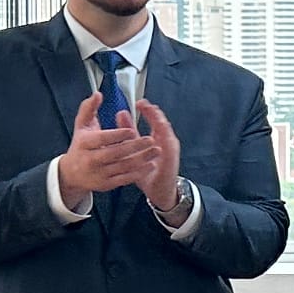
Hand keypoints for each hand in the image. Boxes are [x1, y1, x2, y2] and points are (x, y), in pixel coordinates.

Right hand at [55, 91, 157, 208]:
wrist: (71, 173)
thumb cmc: (80, 146)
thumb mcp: (82, 126)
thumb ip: (89, 109)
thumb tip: (97, 94)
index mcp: (85, 143)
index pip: (102, 139)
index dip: (117, 135)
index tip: (132, 130)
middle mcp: (90, 160)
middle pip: (114, 153)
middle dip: (134, 146)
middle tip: (150, 140)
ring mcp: (98, 173)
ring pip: (122, 167)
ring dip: (141, 159)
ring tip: (156, 151)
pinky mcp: (106, 184)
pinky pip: (124, 179)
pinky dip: (138, 172)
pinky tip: (150, 165)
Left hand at [132, 99, 185, 214]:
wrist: (159, 190)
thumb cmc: (147, 171)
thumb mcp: (134, 150)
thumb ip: (129, 132)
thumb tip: (121, 113)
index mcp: (157, 138)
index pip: (153, 120)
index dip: (147, 110)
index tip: (139, 102)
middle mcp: (165, 141)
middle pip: (161, 122)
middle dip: (153, 112)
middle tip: (145, 104)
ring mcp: (170, 149)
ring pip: (166, 130)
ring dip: (159, 120)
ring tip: (152, 111)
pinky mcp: (171, 157)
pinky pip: (168, 143)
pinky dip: (164, 134)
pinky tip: (158, 126)